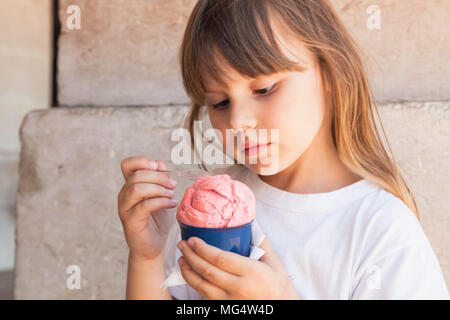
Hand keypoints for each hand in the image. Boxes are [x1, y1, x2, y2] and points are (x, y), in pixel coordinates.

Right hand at [118, 156, 177, 260]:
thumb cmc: (157, 221)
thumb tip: (159, 163)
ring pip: (137, 189)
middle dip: (159, 177)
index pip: (127, 165)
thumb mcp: (162, 196)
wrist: (154, 247)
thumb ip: (160, 179)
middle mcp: (124, 195)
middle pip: (137, 175)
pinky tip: (171, 203)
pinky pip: (144, 206)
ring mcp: (125, 208)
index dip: (141, 161)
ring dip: (158, 189)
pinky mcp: (130, 221)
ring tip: (171, 194)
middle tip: (173, 184)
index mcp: (130, 186)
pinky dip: (161, 202)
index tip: (157, 166)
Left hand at [177, 236, 299, 299]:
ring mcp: (231, 300)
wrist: (283, 308)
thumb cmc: (279, 285)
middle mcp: (238, 287)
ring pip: (202, 286)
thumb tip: (249, 222)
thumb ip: (260, 241)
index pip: (219, 259)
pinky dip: (196, 284)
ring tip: (182, 259)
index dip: (202, 248)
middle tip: (182, 245)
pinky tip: (191, 275)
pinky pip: (206, 296)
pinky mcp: (226, 308)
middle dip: (191, 256)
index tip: (192, 240)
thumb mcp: (273, 261)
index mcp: (250, 272)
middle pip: (207, 271)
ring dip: (188, 272)